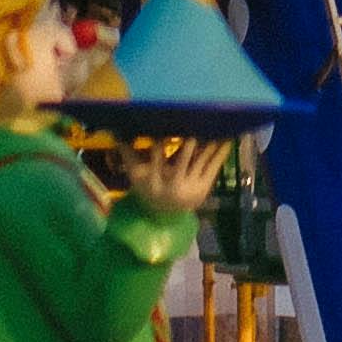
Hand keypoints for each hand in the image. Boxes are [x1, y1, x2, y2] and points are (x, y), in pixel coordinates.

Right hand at [104, 137, 231, 216]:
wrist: (165, 214)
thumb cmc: (148, 189)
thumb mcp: (136, 176)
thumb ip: (128, 154)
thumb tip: (115, 133)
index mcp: (156, 181)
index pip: (156, 160)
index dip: (159, 147)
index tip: (162, 131)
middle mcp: (174, 186)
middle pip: (182, 164)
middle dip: (188, 149)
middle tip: (194, 129)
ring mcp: (191, 187)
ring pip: (201, 163)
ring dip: (210, 146)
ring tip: (217, 127)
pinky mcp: (204, 187)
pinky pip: (213, 168)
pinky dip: (220, 154)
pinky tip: (227, 139)